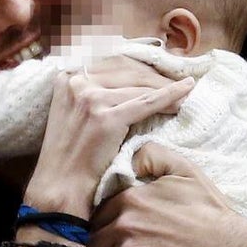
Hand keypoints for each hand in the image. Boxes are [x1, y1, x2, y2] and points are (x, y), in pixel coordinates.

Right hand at [23, 59, 194, 218]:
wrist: (60, 185)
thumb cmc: (70, 155)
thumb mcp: (72, 112)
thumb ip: (90, 91)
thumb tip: (124, 78)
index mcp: (67, 76)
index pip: (113, 61)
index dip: (141, 66)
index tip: (159, 70)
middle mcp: (76, 82)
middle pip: (128, 69)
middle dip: (156, 76)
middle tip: (178, 81)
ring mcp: (90, 98)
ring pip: (140, 86)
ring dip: (166, 88)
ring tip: (185, 93)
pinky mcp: (105, 117)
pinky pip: (146, 102)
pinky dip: (169, 96)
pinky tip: (186, 90)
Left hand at [86, 143, 246, 246]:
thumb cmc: (208, 211)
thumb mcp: (186, 170)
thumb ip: (154, 155)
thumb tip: (131, 159)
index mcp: (131, 198)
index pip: (99, 212)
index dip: (103, 221)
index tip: (110, 229)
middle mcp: (124, 223)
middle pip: (93, 237)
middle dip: (99, 244)